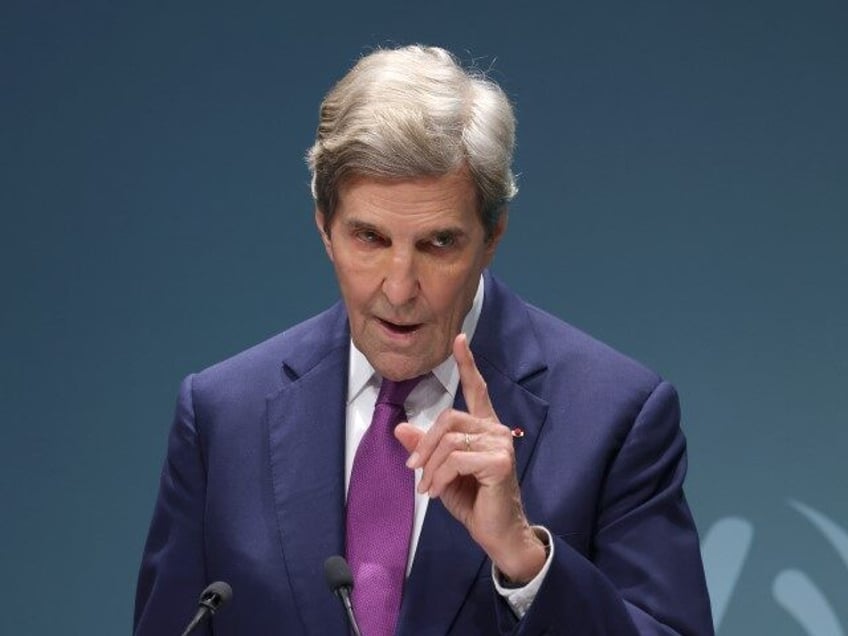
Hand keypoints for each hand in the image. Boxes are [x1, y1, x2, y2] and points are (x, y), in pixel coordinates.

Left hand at [395, 333, 545, 582]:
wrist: (496, 533)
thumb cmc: (474, 501)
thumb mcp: (440, 472)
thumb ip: (425, 449)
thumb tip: (401, 429)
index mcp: (484, 427)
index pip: (477, 389)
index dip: (467, 363)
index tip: (460, 338)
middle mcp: (496, 429)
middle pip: (449, 418)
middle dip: (425, 445)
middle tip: (414, 470)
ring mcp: (500, 444)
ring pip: (449, 440)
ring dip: (430, 467)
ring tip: (427, 487)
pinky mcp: (500, 462)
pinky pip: (456, 459)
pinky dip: (439, 477)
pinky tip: (437, 492)